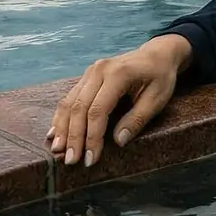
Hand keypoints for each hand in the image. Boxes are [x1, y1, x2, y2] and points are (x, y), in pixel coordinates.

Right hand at [45, 33, 192, 166]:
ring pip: (70, 102)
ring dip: (62, 128)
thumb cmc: (160, 77)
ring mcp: (90, 72)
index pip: (98, 110)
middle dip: (74, 136)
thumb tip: (118, 141)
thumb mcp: (157, 99)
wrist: (157, 54)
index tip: (91, 159)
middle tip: (71, 161)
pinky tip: (55, 132)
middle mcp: (99, 70)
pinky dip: (61, 116)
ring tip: (58, 150)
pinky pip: (70, 97)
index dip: (92, 137)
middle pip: (79, 107)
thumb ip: (137, 119)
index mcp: (118, 74)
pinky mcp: (87, 76)